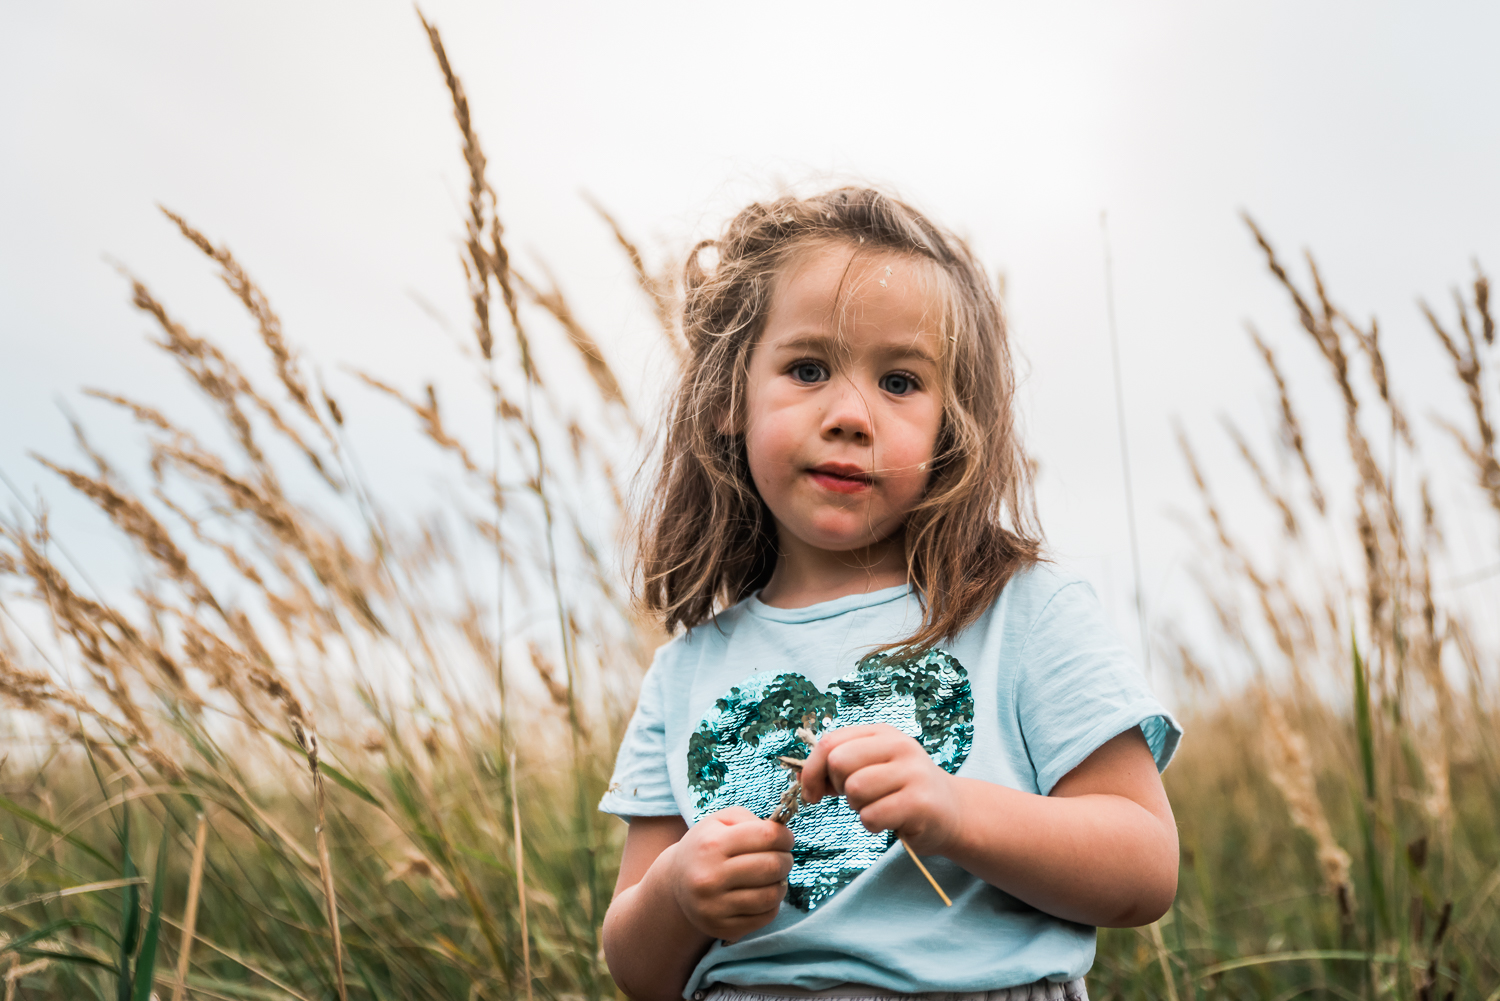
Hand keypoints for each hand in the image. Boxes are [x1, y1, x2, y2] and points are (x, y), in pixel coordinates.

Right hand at [665, 807, 793, 941]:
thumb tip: (780, 833)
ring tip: (775, 876)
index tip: (786, 839)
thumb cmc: (706, 846)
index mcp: (711, 845)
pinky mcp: (722, 928)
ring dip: (781, 883)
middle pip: (771, 866)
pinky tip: (763, 893)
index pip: (766, 837)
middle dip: (786, 860)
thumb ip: (750, 820)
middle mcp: (710, 877)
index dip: (784, 836)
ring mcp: (715, 906)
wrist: (677, 883)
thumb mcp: (720, 822)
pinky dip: (772, 904)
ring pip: (771, 895)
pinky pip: (765, 916)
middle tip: (783, 857)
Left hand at [799, 723, 960, 854]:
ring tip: (877, 806)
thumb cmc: (900, 790)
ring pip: (855, 789)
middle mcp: (899, 746)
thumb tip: (802, 778)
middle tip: (856, 797)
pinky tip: (889, 820)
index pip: (830, 741)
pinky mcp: (920, 803)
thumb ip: (839, 765)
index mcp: (882, 733)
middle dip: (838, 786)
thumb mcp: (872, 766)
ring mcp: (912, 773)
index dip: (812, 770)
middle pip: (839, 762)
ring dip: (858, 807)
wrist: (951, 812)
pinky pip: (871, 816)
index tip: (813, 791)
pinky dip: (872, 824)